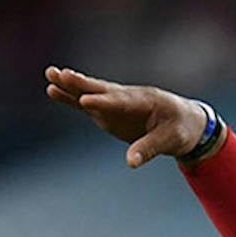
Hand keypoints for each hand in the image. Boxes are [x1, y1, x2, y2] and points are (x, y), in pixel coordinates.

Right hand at [44, 66, 210, 167]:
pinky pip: (87, 103)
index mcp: (145, 101)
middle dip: (82, 84)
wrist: (185, 122)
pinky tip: (53, 90)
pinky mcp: (109, 111)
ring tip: (50, 75)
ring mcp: (116, 103)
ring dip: (71, 85)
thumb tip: (130, 162)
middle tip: (61, 74)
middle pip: (102, 89)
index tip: (86, 101)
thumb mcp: (171, 140)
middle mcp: (126, 97)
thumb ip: (149, 149)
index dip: (104, 102)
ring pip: (91, 92)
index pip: (121, 101)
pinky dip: (71, 98)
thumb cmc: (180, 129)